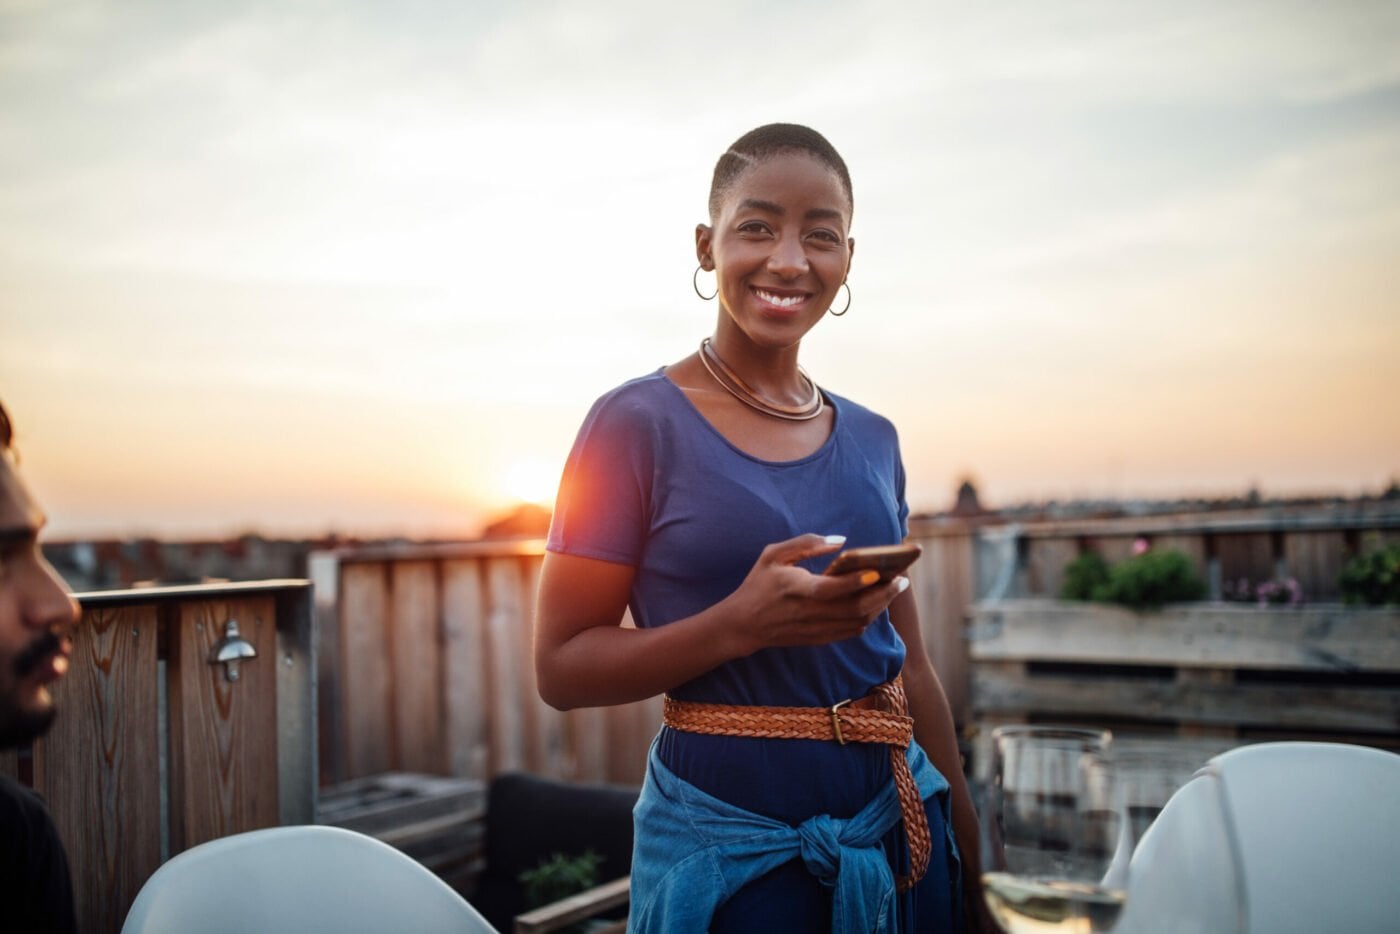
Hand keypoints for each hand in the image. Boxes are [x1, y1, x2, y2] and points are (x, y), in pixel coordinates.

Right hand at [723, 534, 907, 654]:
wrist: (742, 625)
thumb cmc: (758, 584)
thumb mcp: (773, 555)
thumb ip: (806, 543)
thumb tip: (840, 541)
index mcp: (797, 590)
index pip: (833, 589)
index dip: (857, 582)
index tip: (878, 571)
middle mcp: (809, 613)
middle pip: (855, 609)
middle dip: (884, 595)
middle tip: (902, 579)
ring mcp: (816, 629)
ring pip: (858, 622)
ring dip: (880, 607)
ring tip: (895, 588)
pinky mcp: (819, 639)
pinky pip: (851, 631)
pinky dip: (868, 618)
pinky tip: (877, 603)